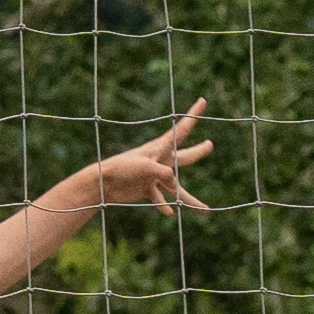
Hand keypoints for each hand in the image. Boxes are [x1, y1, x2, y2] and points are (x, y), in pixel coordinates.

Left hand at [69, 99, 215, 217]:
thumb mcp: (145, 168)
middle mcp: (160, 161)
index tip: (202, 100)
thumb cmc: (122, 168)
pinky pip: (160, 198)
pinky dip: (163, 205)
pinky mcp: (147, 188)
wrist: (103, 184)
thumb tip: (176, 186)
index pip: (181, 129)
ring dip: (190, 200)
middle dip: (198, 151)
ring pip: (177, 188)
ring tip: (205, 211)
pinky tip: (168, 213)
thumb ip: (164, 174)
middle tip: (209, 145)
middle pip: (185, 157)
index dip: (193, 115)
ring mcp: (155, 176)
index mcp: (160, 148)